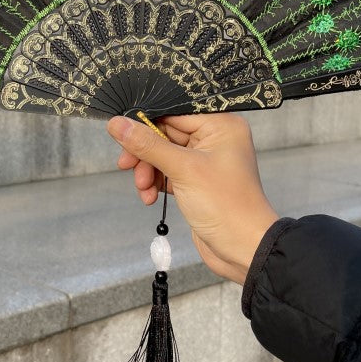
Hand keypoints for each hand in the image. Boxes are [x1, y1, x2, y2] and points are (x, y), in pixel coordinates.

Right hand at [107, 113, 278, 284]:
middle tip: (126, 165)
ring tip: (143, 188)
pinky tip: (150, 197)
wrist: (242, 249)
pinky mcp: (197, 181)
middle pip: (165, 134)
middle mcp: (215, 139)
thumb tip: (118, 124)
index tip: (122, 133)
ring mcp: (205, 161)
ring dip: (148, 171)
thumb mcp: (182, 170)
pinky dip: (156, 183)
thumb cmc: (226, 205)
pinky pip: (168, 173)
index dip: (146, 123)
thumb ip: (148, 145)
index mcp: (221, 126)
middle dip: (145, 153)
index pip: (174, 113)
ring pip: (163, 155)